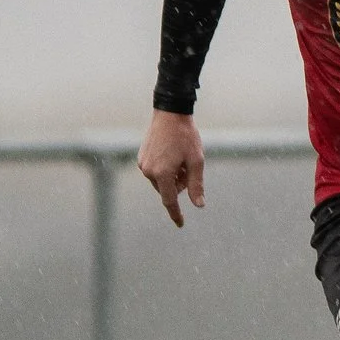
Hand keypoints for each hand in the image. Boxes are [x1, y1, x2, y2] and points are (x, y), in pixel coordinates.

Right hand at [138, 110, 205, 226]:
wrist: (170, 115)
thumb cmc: (186, 137)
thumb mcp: (197, 161)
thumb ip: (196, 185)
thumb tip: (198, 205)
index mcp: (163, 174)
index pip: (170, 201)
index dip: (176, 213)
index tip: (181, 224)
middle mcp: (149, 172)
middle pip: (168, 189)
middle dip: (181, 184)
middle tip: (190, 167)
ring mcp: (143, 165)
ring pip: (162, 181)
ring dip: (174, 176)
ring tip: (182, 158)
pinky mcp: (141, 159)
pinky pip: (156, 172)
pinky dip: (166, 170)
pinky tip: (173, 154)